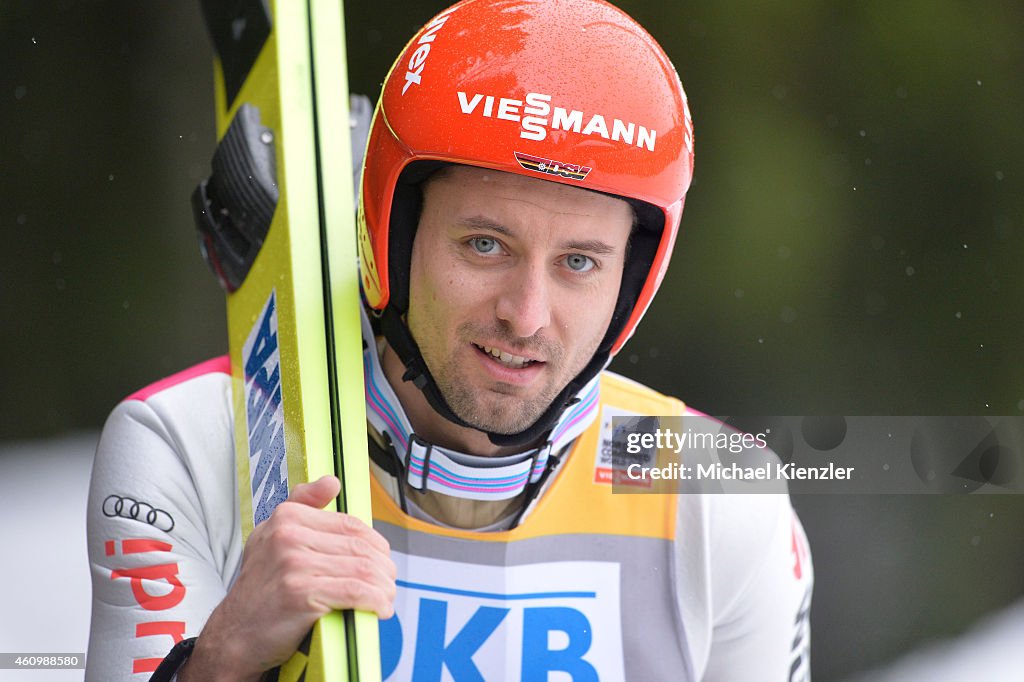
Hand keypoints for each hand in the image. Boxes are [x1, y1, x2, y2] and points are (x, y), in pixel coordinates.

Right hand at [179, 476, 395, 680]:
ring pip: (362, 568)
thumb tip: (332, 482)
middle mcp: (288, 535)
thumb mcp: (271, 537)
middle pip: (360, 546)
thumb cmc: (260, 589)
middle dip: (383, 566)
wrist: (233, 635)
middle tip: (388, 581)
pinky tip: (379, 609)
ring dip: (383, 586)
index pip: (350, 524)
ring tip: (386, 597)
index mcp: (286, 517)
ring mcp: (294, 563)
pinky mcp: (301, 593)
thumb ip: (302, 506)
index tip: (381, 559)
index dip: (374, 543)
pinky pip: (355, 591)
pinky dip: (375, 601)